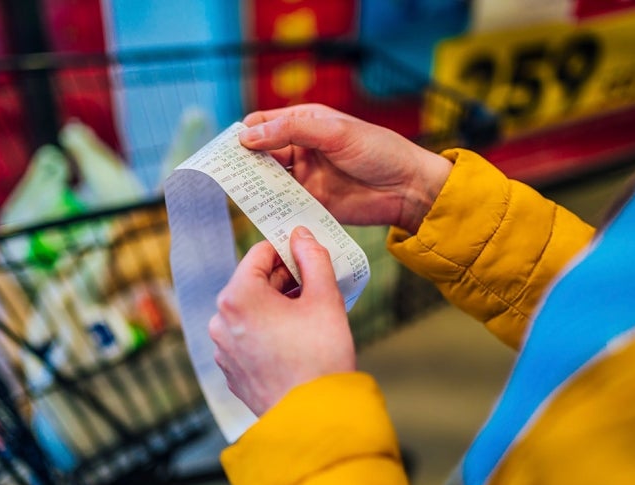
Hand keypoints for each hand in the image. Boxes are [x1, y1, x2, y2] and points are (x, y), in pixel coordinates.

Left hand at [209, 226, 355, 415]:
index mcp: (238, 296)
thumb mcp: (325, 298)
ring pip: (250, 311)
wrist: (314, 419)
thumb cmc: (320, 357)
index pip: (259, 253)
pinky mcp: (230, 371)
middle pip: (252, 282)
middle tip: (314, 286)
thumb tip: (301, 235)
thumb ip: (313, 258)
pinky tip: (294, 342)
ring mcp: (222, 349)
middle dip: (283, 280)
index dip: (287, 250)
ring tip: (308, 317)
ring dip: (276, 306)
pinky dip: (267, 331)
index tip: (307, 255)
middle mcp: (221, 320)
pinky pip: (247, 337)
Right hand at [240, 103, 452, 233]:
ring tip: (239, 193)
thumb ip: (291, 131)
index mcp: (305, 123)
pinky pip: (283, 205)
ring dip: (254, 186)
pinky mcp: (311, 203)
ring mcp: (304, 178)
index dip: (244, 134)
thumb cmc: (378, 151)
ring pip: (268, 181)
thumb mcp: (334, 132)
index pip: (263, 124)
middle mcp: (300, 149)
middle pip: (260, 154)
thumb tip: (247, 136)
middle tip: (226, 174)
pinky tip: (260, 211)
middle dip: (243, 162)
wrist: (408, 189)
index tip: (228, 148)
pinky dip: (271, 207)